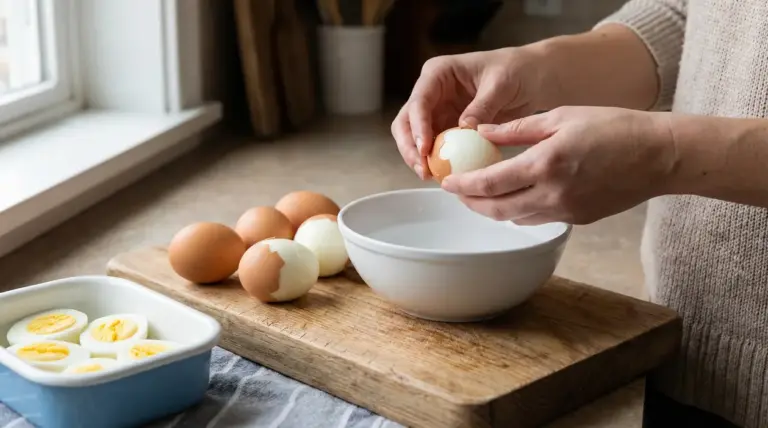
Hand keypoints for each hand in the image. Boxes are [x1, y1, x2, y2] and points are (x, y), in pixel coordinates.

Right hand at [391, 47, 545, 179]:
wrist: (531, 78)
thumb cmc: (516, 70)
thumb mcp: (501, 85)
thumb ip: (482, 106)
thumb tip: (464, 128)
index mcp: (438, 73)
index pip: (419, 101)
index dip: (417, 126)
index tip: (425, 149)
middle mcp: (432, 92)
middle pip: (407, 121)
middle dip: (409, 147)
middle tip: (422, 169)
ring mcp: (438, 111)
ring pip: (415, 137)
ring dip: (418, 158)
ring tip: (429, 176)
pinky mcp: (448, 128)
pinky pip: (435, 147)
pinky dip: (436, 161)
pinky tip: (444, 176)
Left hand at [441, 106, 676, 224]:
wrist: (659, 156)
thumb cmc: (614, 128)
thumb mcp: (561, 117)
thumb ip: (517, 129)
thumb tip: (481, 132)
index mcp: (545, 164)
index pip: (489, 183)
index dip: (462, 185)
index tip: (446, 181)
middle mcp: (552, 194)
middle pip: (496, 209)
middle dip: (470, 203)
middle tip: (457, 191)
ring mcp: (565, 211)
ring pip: (515, 218)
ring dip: (493, 209)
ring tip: (480, 194)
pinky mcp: (577, 220)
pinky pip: (538, 218)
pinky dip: (519, 210)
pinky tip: (515, 195)